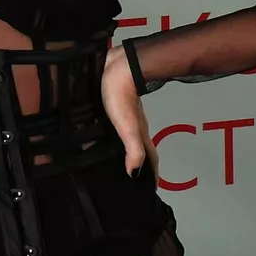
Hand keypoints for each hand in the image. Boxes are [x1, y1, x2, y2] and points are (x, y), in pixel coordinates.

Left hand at [102, 46, 156, 181]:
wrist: (117, 67)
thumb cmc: (121, 97)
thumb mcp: (128, 127)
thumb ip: (134, 149)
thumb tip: (135, 174)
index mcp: (140, 133)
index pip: (149, 158)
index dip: (151, 173)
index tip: (151, 188)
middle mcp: (136, 126)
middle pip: (142, 149)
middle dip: (141, 165)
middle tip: (134, 178)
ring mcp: (127, 115)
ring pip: (130, 138)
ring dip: (128, 151)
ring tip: (119, 163)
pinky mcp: (116, 105)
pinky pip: (117, 127)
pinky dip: (115, 137)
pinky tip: (104, 137)